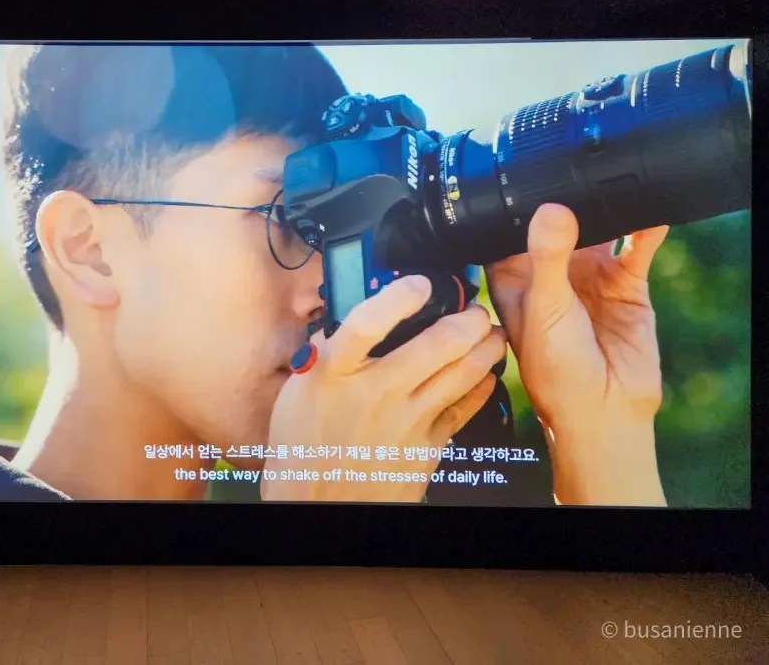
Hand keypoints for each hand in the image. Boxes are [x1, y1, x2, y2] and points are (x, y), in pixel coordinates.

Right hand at [261, 275, 505, 502]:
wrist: (317, 506)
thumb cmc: (304, 446)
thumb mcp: (296, 391)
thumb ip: (323, 352)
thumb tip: (343, 320)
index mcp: (334, 373)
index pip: (368, 324)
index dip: (399, 298)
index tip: (420, 284)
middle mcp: (375, 393)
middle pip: (437, 345)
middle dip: (469, 318)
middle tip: (476, 308)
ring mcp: (405, 421)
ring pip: (462, 373)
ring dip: (486, 348)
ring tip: (492, 334)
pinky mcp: (426, 447)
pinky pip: (463, 408)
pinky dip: (480, 387)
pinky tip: (485, 374)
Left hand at [486, 204, 667, 504]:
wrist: (604, 408)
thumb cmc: (555, 372)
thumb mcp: (545, 307)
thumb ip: (548, 258)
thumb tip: (552, 210)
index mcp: (514, 279)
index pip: (506, 232)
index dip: (511, 207)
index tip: (518, 174)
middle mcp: (549, 273)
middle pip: (555, 223)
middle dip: (564, 200)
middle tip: (573, 166)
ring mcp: (587, 276)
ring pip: (596, 229)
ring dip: (603, 209)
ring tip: (609, 181)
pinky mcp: (624, 283)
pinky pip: (635, 247)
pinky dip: (644, 228)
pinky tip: (650, 210)